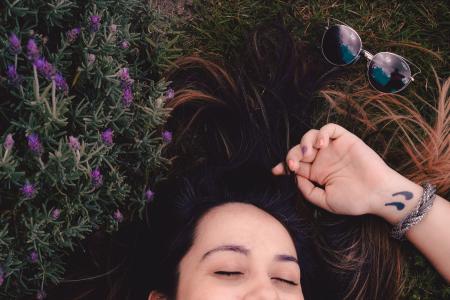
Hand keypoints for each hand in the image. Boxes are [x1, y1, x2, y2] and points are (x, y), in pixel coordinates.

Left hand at [272, 123, 398, 216]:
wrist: (378, 195)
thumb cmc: (354, 201)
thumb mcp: (325, 201)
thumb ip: (308, 191)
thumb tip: (296, 177)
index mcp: (316, 173)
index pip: (295, 165)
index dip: (284, 165)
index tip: (276, 171)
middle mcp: (323, 159)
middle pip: (299, 149)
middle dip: (292, 155)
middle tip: (294, 165)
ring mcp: (333, 149)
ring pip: (311, 136)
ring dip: (305, 142)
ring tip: (309, 154)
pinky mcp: (345, 140)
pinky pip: (330, 128)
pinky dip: (322, 133)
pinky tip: (322, 145)